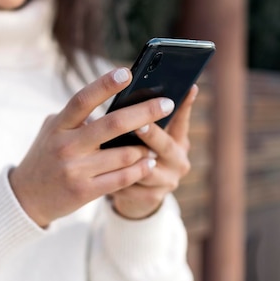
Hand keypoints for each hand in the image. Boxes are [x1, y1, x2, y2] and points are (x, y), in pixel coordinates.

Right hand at [9, 68, 174, 226]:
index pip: (83, 99)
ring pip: (124, 154)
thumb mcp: (52, 131)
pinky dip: (140, 169)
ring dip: (146, 147)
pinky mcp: (84, 192)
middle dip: (145, 111)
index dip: (105, 84)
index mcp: (58, 126)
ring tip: (157, 141)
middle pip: (112, 124)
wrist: (26, 198)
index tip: (127, 72)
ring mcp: (75, 170)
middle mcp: (66, 146)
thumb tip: (113, 100)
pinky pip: (121, 178)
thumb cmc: (46, 156)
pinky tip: (149, 162)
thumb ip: (76, 117)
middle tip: (167, 103)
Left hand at [108, 85, 197, 219]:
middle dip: (150, 134)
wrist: (140, 194)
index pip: (182, 120)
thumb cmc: (141, 151)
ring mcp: (167, 182)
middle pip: (164, 145)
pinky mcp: (152, 198)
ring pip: (146, 169)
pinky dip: (113, 176)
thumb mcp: (150, 135)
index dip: (182, 106)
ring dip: (125, 158)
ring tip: (106, 147)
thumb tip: (136, 81)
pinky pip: (130, 186)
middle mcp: (179, 161)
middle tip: (138, 124)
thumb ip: (146, 115)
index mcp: (180, 140)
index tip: (180, 90)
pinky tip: (97, 170)